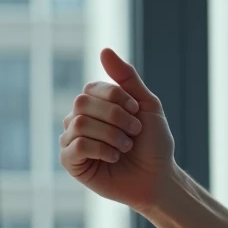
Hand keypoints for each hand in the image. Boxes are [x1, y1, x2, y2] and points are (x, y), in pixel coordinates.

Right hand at [59, 48, 176, 211]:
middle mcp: (79, 118)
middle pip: (82, 102)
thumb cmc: (153, 143)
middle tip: (134, 132)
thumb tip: (104, 50)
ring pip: (79, 123)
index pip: (92, 87)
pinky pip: (75, 145)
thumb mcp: (146, 104)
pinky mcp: (70, 162)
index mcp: (96, 103)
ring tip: (125, 148)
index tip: (137, 112)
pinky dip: (101, 150)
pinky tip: (113, 158)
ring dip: (111, 135)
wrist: (158, 177)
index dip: (117, 98)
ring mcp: (72, 140)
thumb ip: (126, 77)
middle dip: (116, 117)